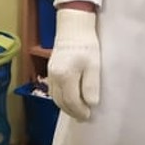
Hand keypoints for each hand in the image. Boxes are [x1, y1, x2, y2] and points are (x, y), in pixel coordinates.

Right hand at [48, 6, 100, 120]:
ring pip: (55, 97)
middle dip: (72, 112)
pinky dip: (60, 98)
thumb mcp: (94, 65)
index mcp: (66, 76)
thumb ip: (91, 86)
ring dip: (65, 107)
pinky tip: (68, 99)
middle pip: (61, 102)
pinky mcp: (50, 70)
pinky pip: (53, 90)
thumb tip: (91, 103)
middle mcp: (55, 77)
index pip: (71, 101)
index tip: (89, 115)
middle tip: (83, 117)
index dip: (80, 111)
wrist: (73, 27)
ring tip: (77, 111)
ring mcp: (50, 74)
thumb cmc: (86, 44)